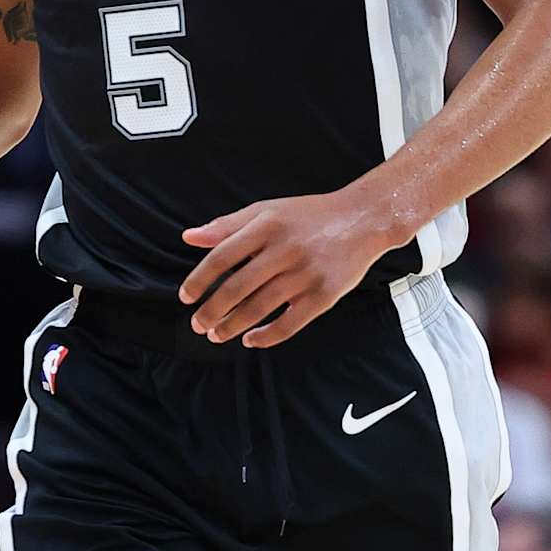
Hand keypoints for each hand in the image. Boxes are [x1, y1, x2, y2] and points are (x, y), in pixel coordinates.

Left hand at [180, 187, 390, 346]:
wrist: (364, 219)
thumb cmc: (309, 215)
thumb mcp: (267, 210)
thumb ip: (227, 225)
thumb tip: (189, 238)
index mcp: (267, 225)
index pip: (223, 256)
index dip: (200, 279)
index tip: (186, 297)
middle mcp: (285, 249)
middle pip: (237, 287)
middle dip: (212, 311)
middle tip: (197, 325)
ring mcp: (306, 274)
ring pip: (259, 308)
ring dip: (232, 326)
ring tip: (216, 335)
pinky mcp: (324, 295)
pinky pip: (289, 324)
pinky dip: (266, 336)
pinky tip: (250, 340)